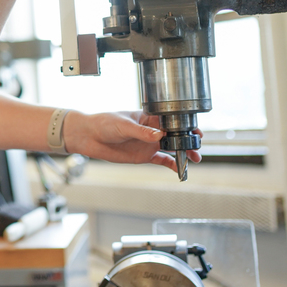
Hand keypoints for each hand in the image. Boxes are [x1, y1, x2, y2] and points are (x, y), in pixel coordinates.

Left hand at [65, 110, 202, 173]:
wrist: (89, 137)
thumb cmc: (103, 123)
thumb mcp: (123, 125)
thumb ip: (142, 131)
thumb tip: (159, 135)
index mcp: (147, 117)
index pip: (170, 120)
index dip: (184, 125)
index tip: (194, 131)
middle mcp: (151, 130)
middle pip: (175, 135)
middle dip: (188, 141)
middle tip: (197, 148)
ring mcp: (148, 143)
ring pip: (172, 148)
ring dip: (184, 153)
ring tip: (194, 159)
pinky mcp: (143, 156)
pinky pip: (162, 160)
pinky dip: (172, 165)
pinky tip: (180, 169)